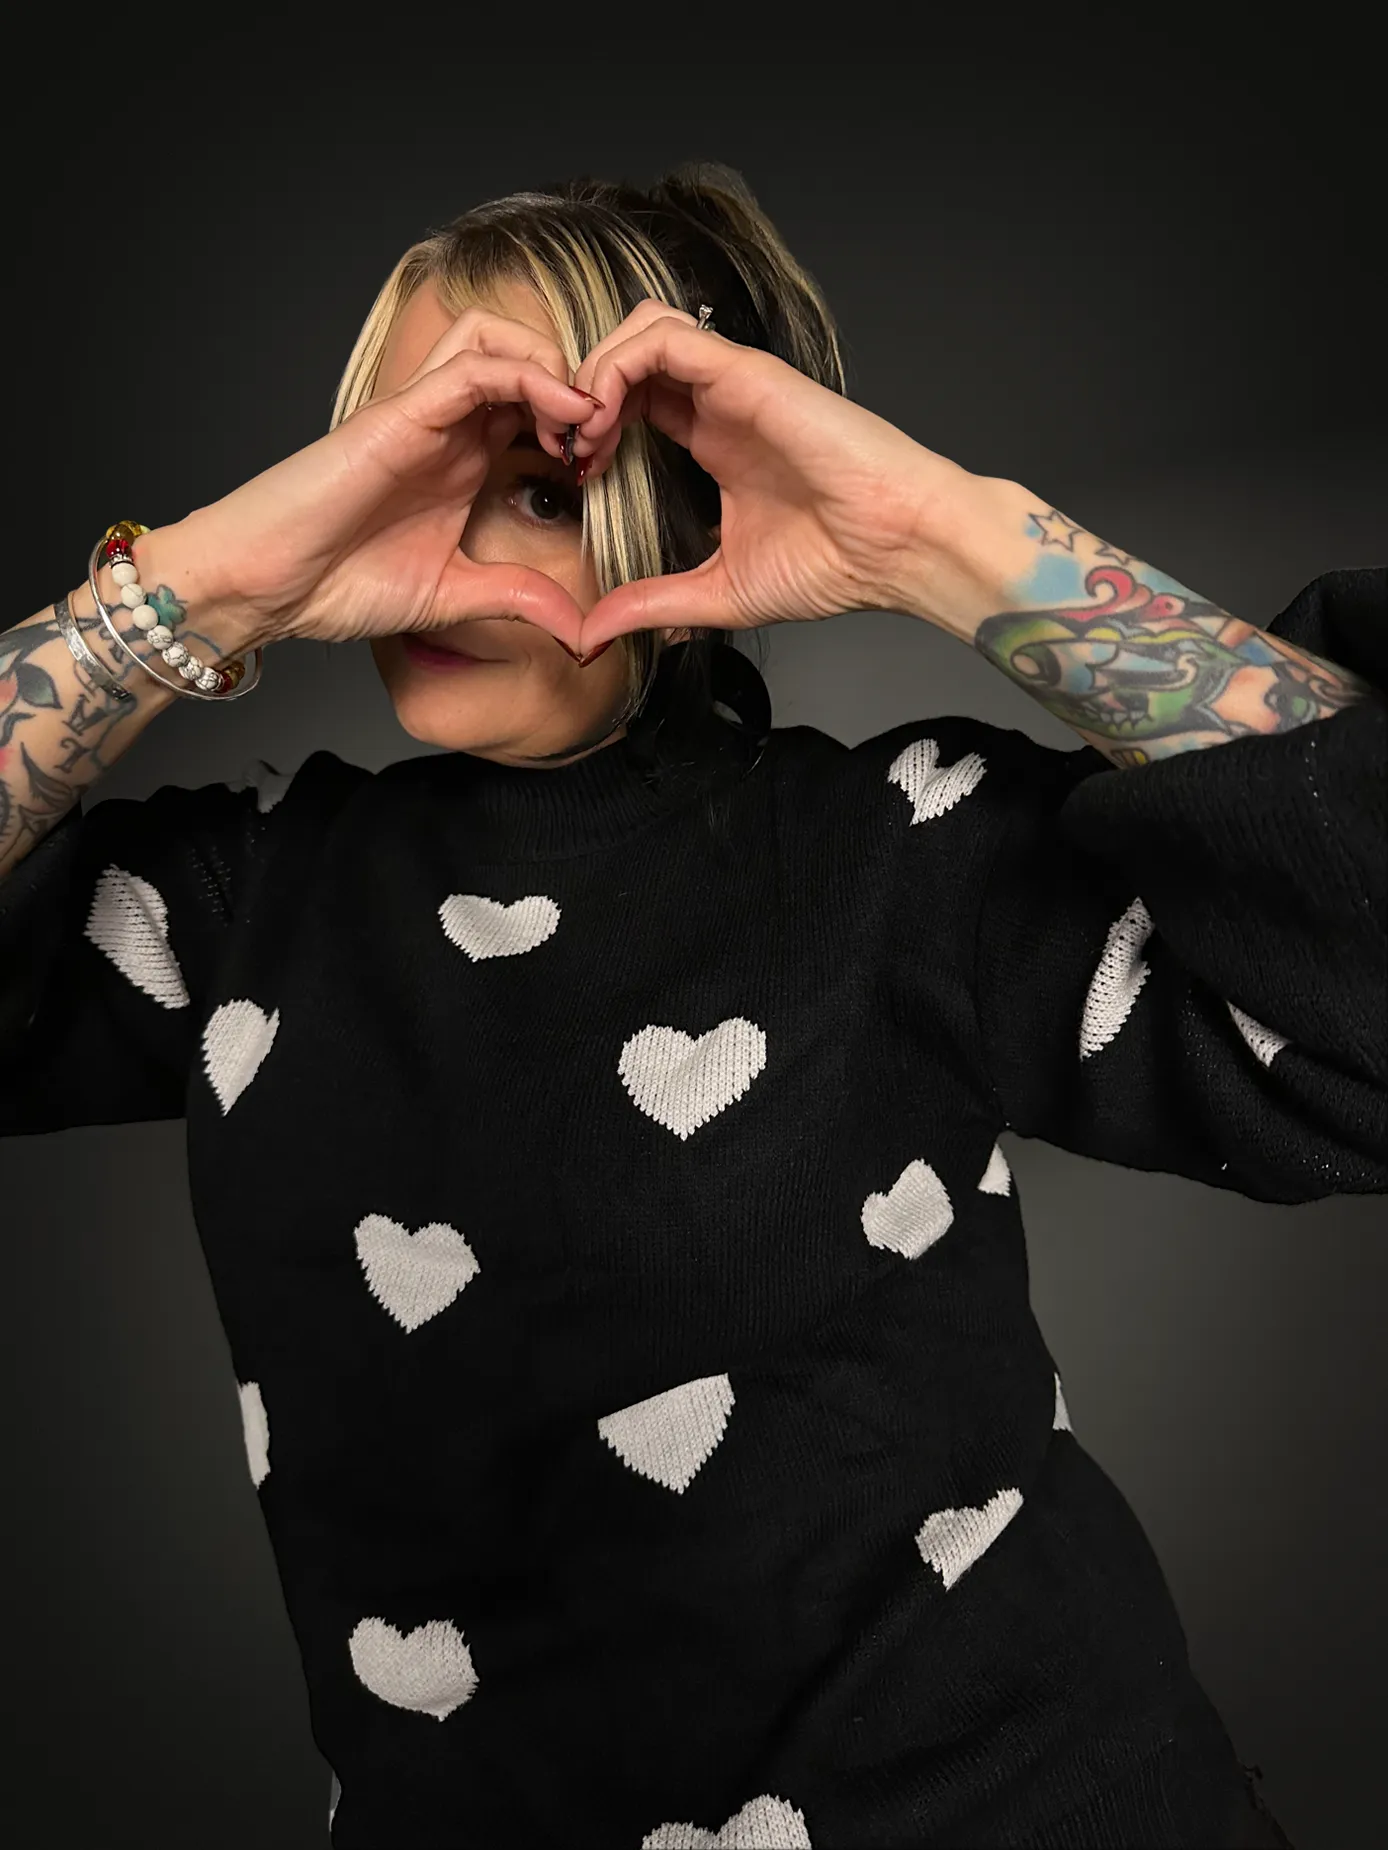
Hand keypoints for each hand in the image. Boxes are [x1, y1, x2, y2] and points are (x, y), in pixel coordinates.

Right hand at [177, 307, 598, 651]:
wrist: (265, 586)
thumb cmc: (336, 584)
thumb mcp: (453, 597)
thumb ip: (516, 600)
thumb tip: (580, 632)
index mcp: (461, 460)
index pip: (534, 407)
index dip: (581, 424)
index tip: (609, 468)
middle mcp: (446, 426)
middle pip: (524, 356)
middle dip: (577, 385)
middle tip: (605, 437)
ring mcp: (423, 414)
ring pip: (500, 340)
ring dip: (555, 368)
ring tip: (585, 422)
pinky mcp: (400, 411)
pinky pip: (475, 366)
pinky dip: (529, 377)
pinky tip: (565, 415)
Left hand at [569, 300, 990, 652]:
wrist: (896, 548)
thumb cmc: (835, 565)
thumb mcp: (719, 593)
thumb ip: (653, 604)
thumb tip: (592, 634)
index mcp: (713, 441)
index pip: (633, 401)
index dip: (589, 425)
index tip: (572, 475)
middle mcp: (720, 403)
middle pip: (627, 354)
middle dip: (578, 391)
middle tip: (562, 446)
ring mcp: (733, 383)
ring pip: (640, 329)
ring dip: (594, 370)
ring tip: (581, 429)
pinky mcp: (746, 374)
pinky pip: (664, 339)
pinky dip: (619, 367)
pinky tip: (604, 417)